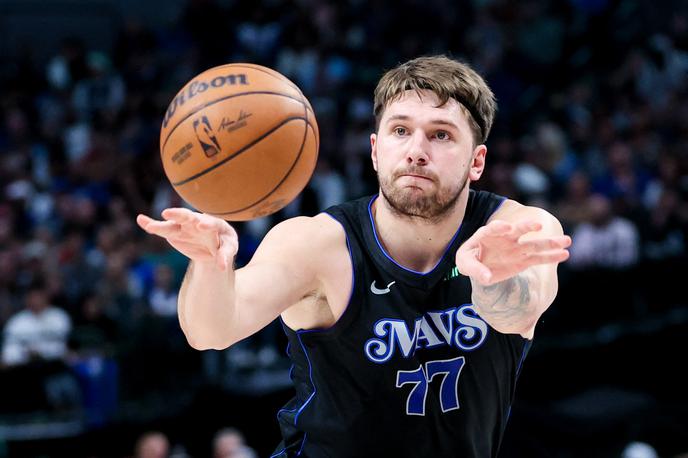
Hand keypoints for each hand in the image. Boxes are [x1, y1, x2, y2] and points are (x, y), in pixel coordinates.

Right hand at [136, 208, 237, 270]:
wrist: (213, 243)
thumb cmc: (224, 244)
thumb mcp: (228, 249)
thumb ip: (224, 256)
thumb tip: (222, 268)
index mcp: (216, 224)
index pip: (211, 223)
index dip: (206, 224)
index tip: (201, 225)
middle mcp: (199, 221)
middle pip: (190, 217)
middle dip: (180, 215)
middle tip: (168, 214)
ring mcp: (185, 226)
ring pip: (174, 223)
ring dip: (163, 225)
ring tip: (151, 226)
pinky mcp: (175, 231)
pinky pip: (162, 228)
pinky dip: (151, 224)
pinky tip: (141, 220)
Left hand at [456, 220, 570, 285]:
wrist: (477, 265)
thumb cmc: (469, 259)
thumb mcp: (464, 263)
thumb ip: (474, 269)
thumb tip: (487, 278)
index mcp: (487, 234)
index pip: (494, 228)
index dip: (500, 227)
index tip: (507, 228)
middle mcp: (505, 238)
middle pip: (518, 231)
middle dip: (528, 227)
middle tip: (538, 226)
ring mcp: (516, 248)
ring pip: (534, 244)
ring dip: (549, 243)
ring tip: (566, 240)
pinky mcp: (523, 260)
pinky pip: (538, 258)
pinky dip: (550, 257)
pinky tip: (564, 254)